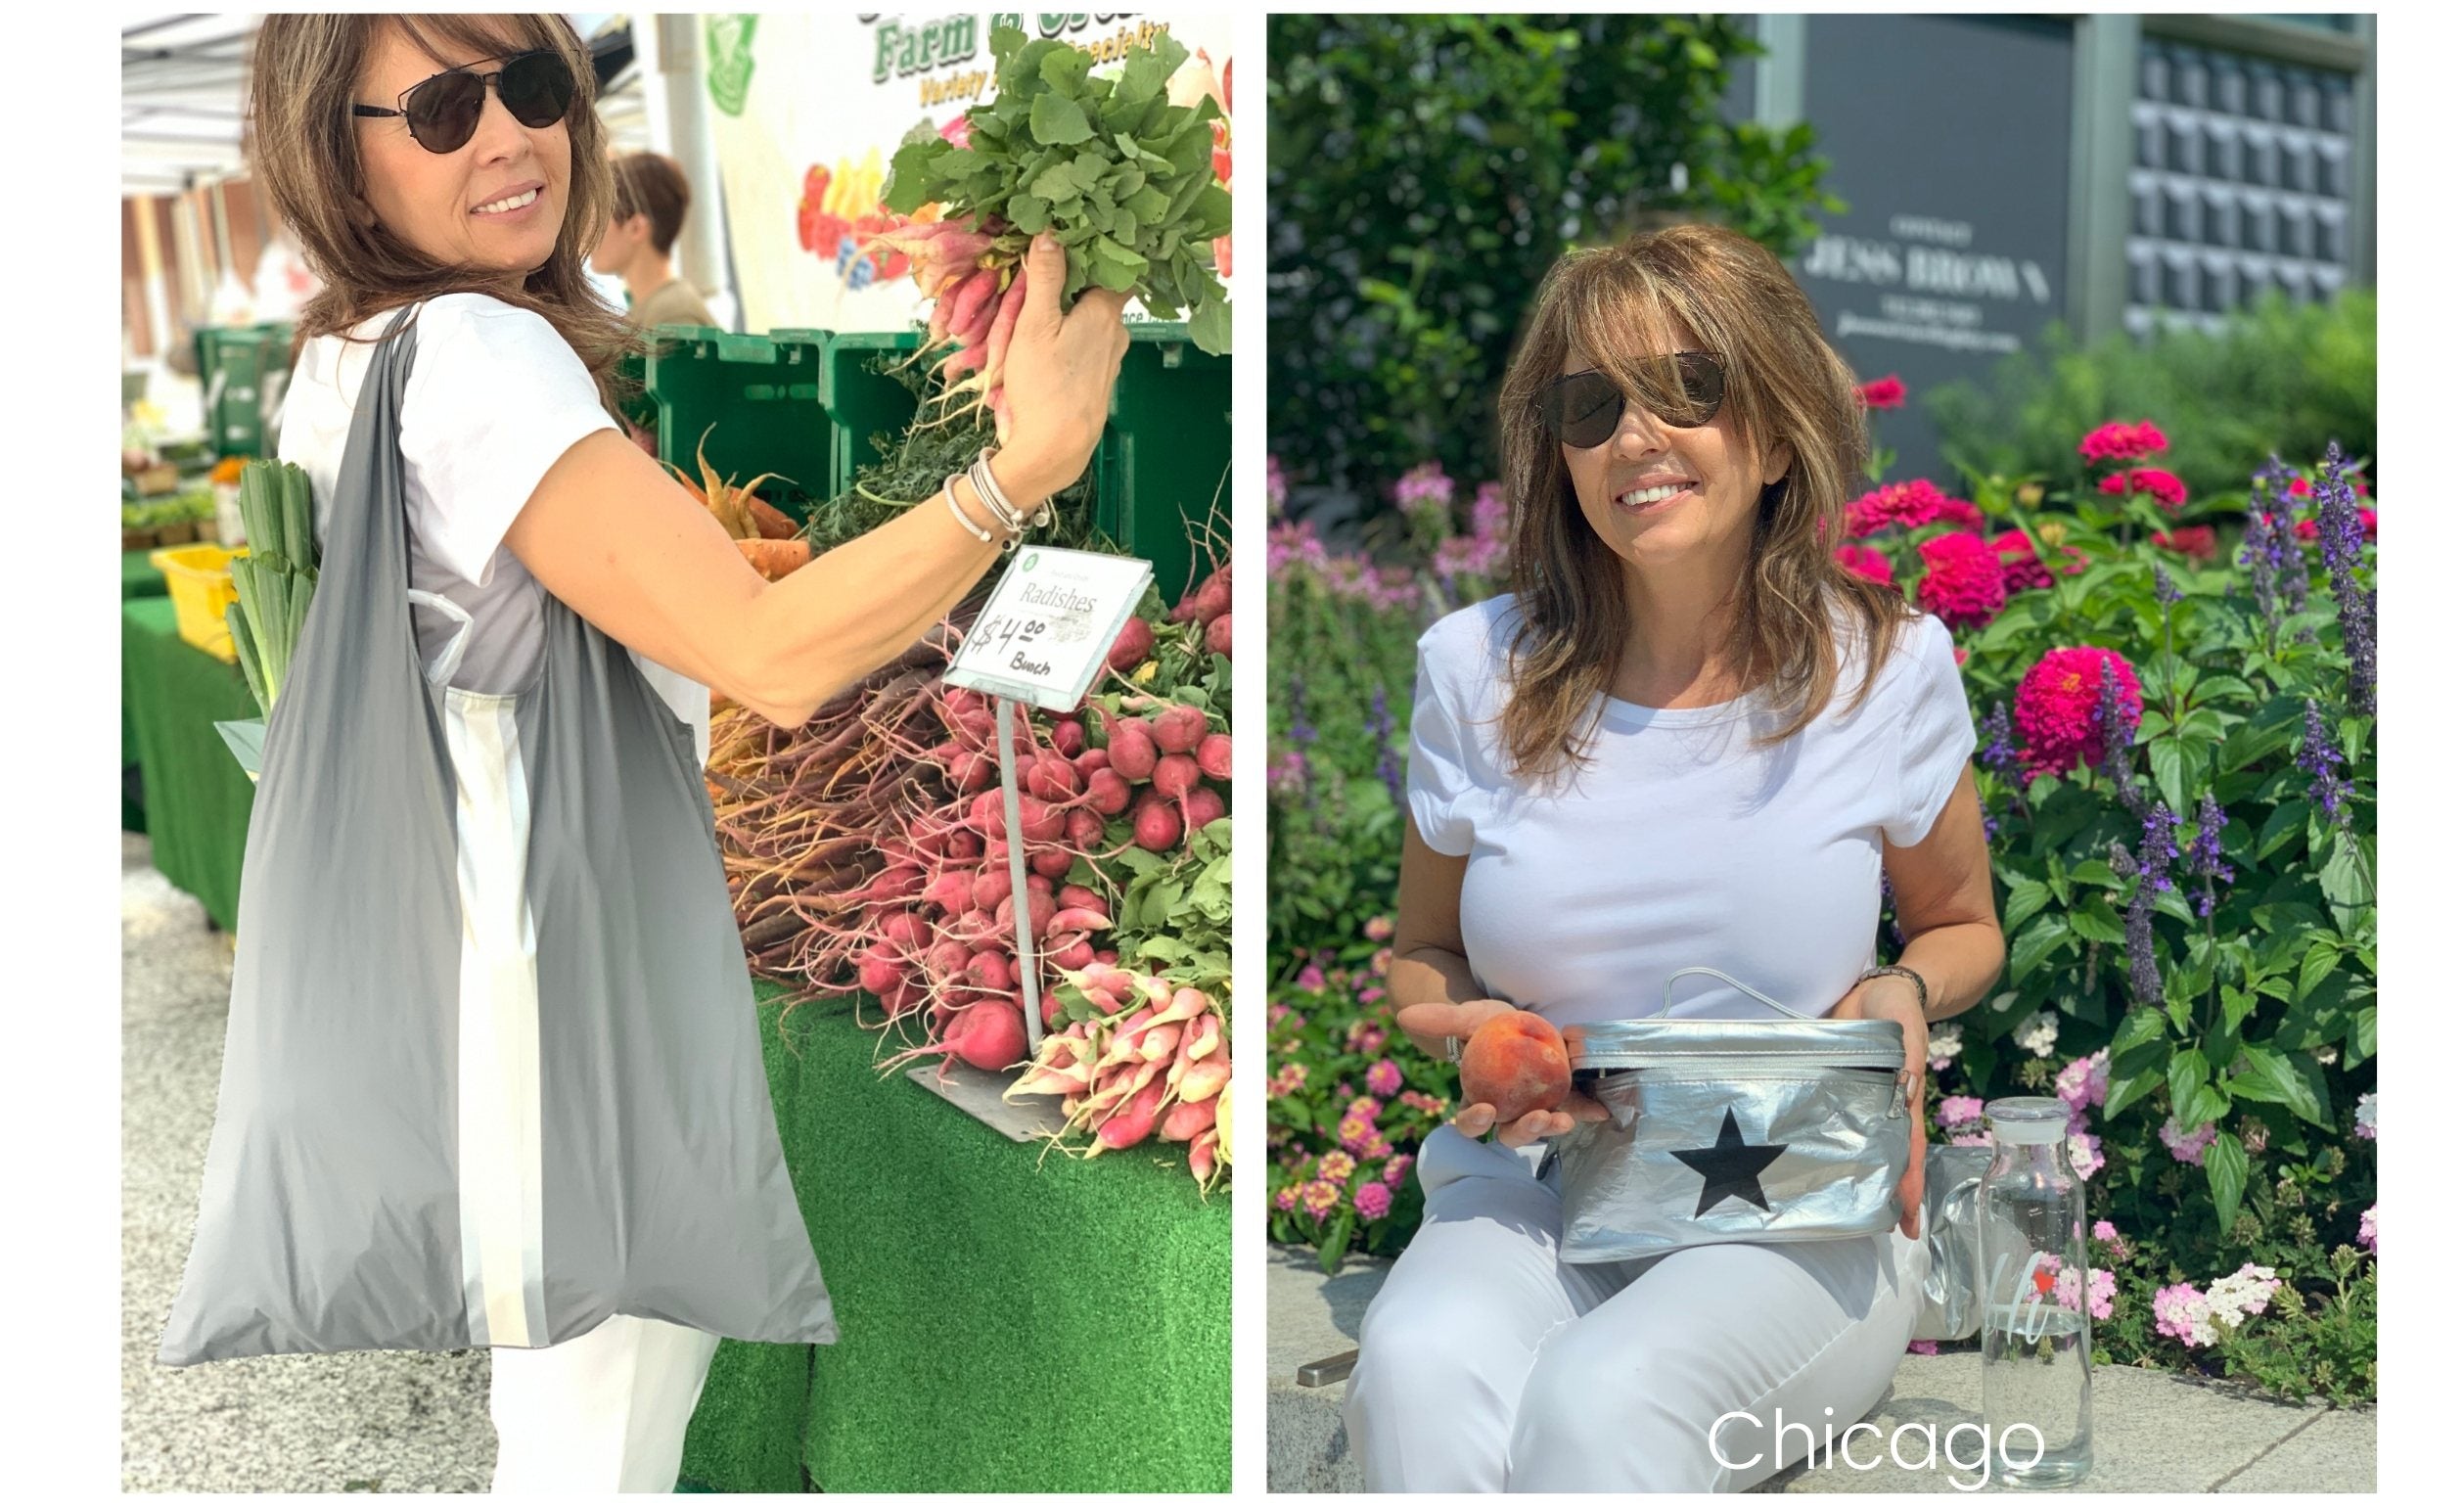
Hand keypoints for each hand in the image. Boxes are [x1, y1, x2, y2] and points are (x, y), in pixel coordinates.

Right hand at [990, 233, 1132, 501]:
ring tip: (1033, 315)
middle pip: (1100, 294)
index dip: (1093, 252)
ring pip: (1091, 322)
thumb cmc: (1043, 385)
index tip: (1066, 244)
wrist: (1055, 448)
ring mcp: (1112, 359)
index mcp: (1106, 312)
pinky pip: (1087, 347)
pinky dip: (1069, 340)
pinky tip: (1045, 348)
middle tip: (1036, 279)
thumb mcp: (1034, 325)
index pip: (1114, 266)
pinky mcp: (1101, 380)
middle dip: (1071, 285)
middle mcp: (1118, 332)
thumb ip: (1044, 278)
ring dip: (1067, 315)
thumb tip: (1051, 233)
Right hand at [1395, 1001, 1609, 1148]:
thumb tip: (1405, 1017)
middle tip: (1537, 1119)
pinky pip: (1574, 1108)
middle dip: (1524, 1132)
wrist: (1515, 1018)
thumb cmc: (1484, 1024)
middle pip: (1511, 1133)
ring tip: (1564, 1118)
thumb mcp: (1466, 1018)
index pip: (1470, 1123)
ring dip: (1553, 1127)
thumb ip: (1440, 1020)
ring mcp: (1536, 1106)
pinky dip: (1587, 1111)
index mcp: (1478, 1099)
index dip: (1474, 1123)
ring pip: (1543, 1126)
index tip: (1483, 1111)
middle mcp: (1508, 1111)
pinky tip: (1601, 1111)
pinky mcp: (1563, 1097)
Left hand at [1831, 974, 1928, 1239]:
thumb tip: (1904, 1087)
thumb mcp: (1903, 1021)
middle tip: (1872, 1232)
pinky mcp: (1827, 1086)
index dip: (1908, 1185)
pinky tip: (1806, 1164)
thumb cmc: (1894, 1005)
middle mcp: (1878, 1106)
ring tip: (1839, 1212)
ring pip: (1853, 1144)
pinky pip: (1825, 1120)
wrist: (1872, 987)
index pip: (1907, 1148)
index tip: (1907, 1224)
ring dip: (1850, 1176)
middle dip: (1880, 1194)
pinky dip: (1822, 1144)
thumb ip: (1906, 1049)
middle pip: (1881, 1157)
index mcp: (1901, 1097)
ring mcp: (1853, 1100)